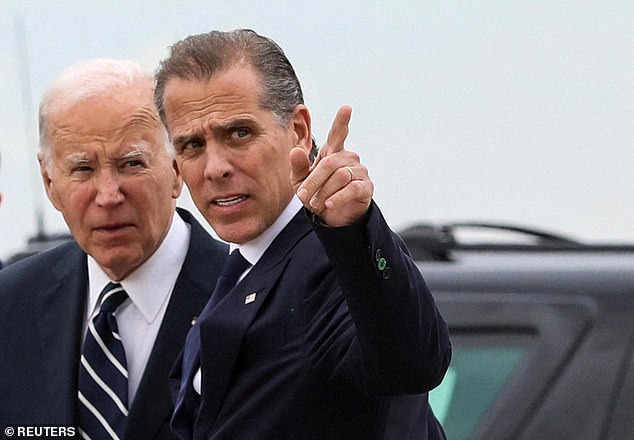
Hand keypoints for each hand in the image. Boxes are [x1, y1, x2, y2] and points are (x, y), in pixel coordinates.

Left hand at [290, 105, 372, 226]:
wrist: (332, 217)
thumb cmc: (316, 194)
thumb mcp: (300, 182)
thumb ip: (298, 166)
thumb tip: (295, 150)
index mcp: (332, 152)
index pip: (338, 133)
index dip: (342, 121)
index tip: (347, 107)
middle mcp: (348, 157)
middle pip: (329, 163)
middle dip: (313, 181)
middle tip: (302, 196)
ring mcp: (359, 171)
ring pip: (340, 176)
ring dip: (324, 192)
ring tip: (315, 204)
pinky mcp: (365, 186)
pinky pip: (351, 188)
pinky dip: (337, 198)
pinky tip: (329, 205)